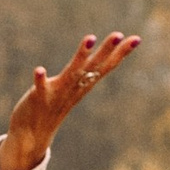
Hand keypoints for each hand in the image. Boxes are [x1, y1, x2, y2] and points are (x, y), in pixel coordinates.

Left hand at [1, 32, 139, 169]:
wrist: (32, 136)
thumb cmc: (52, 107)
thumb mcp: (72, 88)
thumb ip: (83, 72)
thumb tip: (96, 54)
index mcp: (83, 85)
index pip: (105, 66)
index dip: (121, 53)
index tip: (136, 38)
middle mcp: (74, 88)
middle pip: (93, 67)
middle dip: (106, 50)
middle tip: (119, 34)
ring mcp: (58, 94)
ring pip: (72, 73)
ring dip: (81, 56)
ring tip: (90, 37)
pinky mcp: (39, 99)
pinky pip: (41, 89)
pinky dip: (40, 79)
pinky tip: (39, 69)